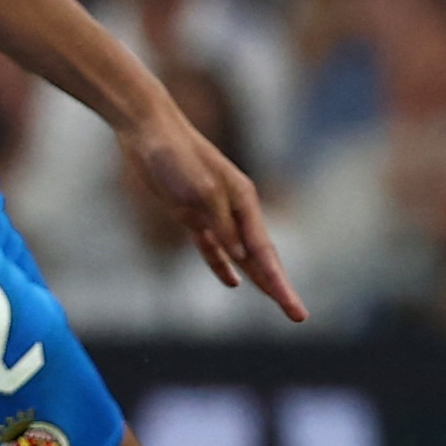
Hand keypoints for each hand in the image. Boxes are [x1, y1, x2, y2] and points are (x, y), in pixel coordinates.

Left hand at [121, 104, 305, 322]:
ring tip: (277, 301)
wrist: (147, 129)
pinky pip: (212, 249)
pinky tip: (233, 283)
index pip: (265, 252)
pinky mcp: (190, 214)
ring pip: (241, 256)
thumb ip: (221, 224)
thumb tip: (241, 257)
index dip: (280, 284)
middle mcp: (234, 209)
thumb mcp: (199, 190)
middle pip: (261, 257)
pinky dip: (223, 267)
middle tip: (298, 316)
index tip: (296, 311)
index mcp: (243, 201)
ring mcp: (213, 213)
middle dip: (279, 287)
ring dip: (258, 280)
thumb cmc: (175, 155)